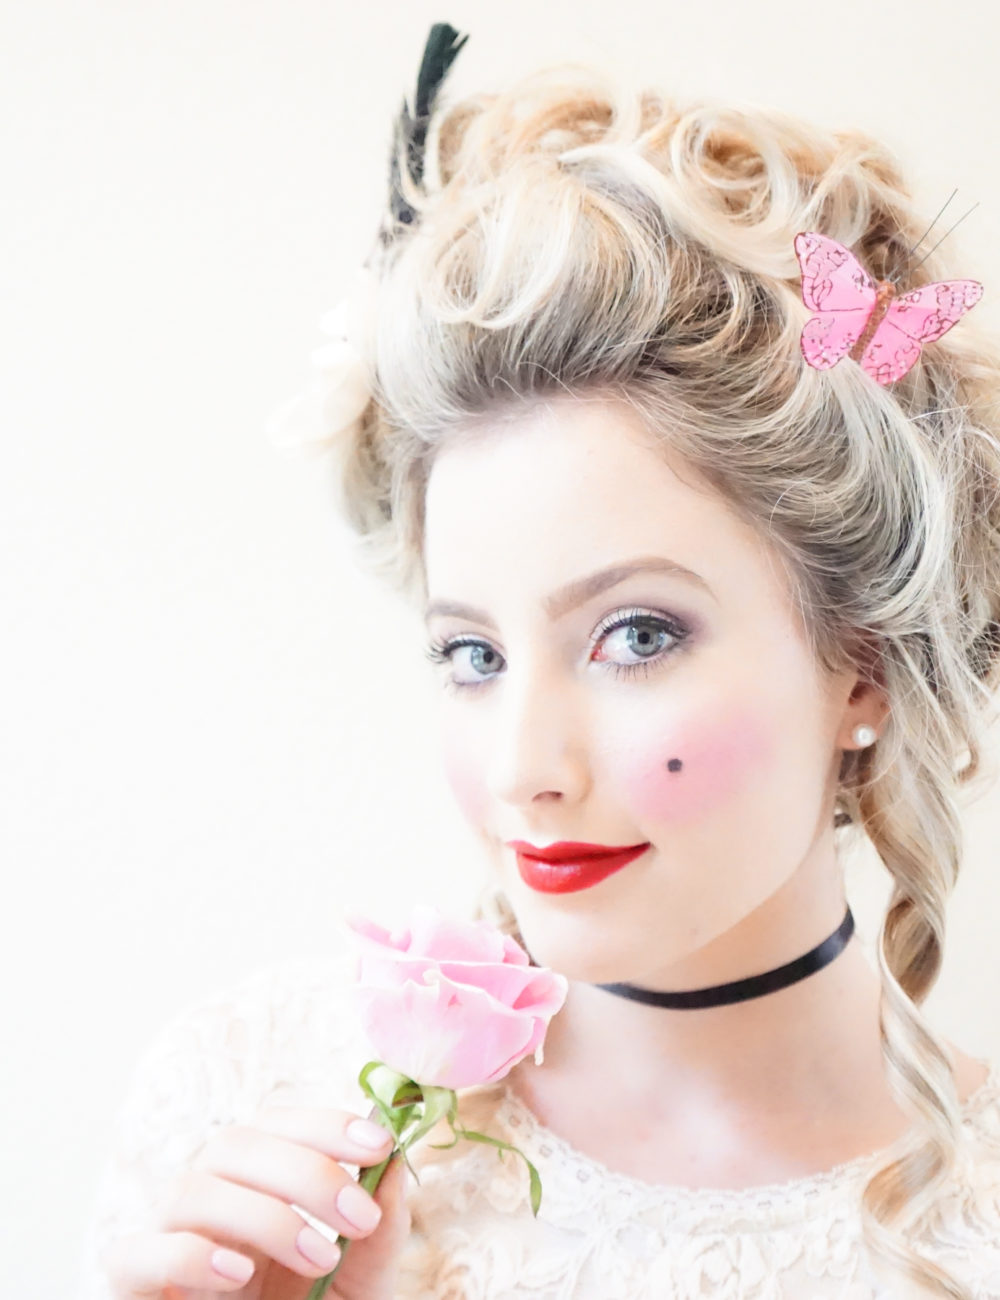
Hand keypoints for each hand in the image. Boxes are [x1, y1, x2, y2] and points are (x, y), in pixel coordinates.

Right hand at [102, 1104, 411, 1299]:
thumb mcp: (357, 1279)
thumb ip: (378, 1229)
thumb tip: (395, 1164)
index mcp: (255, 1177)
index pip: (279, 1123)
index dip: (326, 1124)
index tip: (379, 1144)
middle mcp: (207, 1191)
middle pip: (237, 1143)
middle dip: (308, 1172)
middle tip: (360, 1217)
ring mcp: (166, 1232)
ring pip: (193, 1188)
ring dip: (264, 1216)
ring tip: (319, 1257)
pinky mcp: (135, 1280)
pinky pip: (140, 1251)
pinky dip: (191, 1254)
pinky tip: (239, 1273)